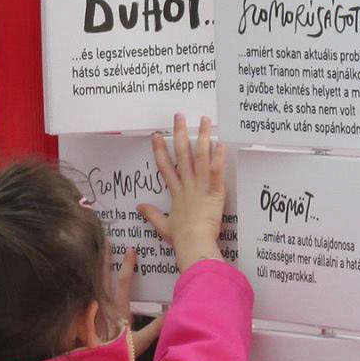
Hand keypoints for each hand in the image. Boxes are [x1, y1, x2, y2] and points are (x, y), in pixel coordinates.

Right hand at [137, 114, 227, 272]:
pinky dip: (217, 158)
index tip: (156, 135)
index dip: (160, 150)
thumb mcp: (163, 226)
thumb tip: (139, 207)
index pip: (165, 166)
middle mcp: (186, 185)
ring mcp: (199, 187)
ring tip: (205, 121)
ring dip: (202, 137)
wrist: (193, 244)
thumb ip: (152, 214)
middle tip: (180, 116)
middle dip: (180, 134)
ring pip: (200, 157)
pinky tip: (220, 144)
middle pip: (182, 154)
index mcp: (175, 192)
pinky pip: (215, 172)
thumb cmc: (181, 238)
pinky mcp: (214, 192)